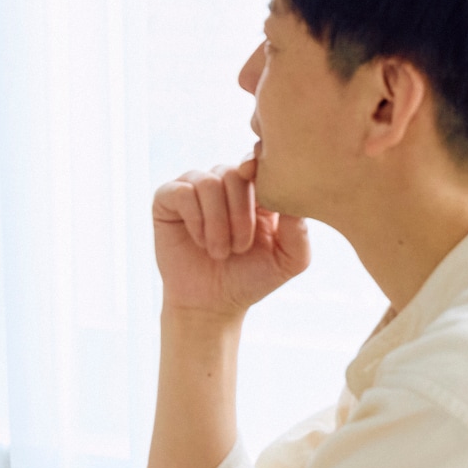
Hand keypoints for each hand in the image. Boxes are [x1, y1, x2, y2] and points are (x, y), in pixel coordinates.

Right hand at [152, 156, 310, 319]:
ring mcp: (194, 188)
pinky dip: (195, 219)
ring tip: (219, 251)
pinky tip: (199, 241)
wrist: (212, 303)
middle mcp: (223, 182)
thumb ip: (300, 228)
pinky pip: (182, 192)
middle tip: (240, 248)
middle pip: (234, 173)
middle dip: (241, 214)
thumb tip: (295, 195)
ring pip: (208, 183)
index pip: (258, 164)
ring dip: (217, 222)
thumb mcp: (290, 259)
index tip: (263, 203)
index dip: (261, 174)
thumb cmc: (251, 278)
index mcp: (254, 189)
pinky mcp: (168, 198)